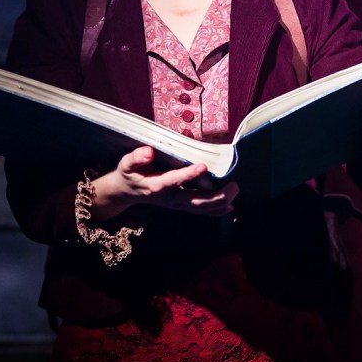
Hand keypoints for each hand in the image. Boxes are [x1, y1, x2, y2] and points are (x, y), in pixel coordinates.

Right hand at [90, 146, 238, 220]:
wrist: (126, 192)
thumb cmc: (129, 174)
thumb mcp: (126, 164)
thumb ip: (136, 158)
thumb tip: (148, 151)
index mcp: (156, 186)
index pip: (174, 181)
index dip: (188, 175)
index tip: (203, 166)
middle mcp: (169, 198)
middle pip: (194, 201)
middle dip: (216, 196)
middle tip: (234, 186)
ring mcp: (176, 204)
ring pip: (200, 208)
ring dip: (220, 202)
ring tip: (235, 191)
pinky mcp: (180, 206)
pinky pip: (200, 211)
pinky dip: (215, 210)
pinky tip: (229, 206)